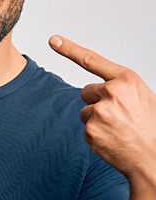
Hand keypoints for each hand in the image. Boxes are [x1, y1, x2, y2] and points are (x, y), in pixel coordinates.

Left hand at [49, 35, 155, 179]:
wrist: (155, 159)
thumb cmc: (151, 128)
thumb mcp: (142, 98)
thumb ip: (120, 88)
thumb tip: (100, 89)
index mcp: (126, 80)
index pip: (92, 60)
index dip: (70, 49)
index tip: (54, 40)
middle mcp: (111, 92)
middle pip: (87, 91)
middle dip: (98, 102)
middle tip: (120, 117)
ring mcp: (99, 112)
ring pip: (86, 111)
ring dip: (98, 120)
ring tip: (119, 130)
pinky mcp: (91, 130)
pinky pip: (86, 128)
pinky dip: (97, 135)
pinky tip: (114, 140)